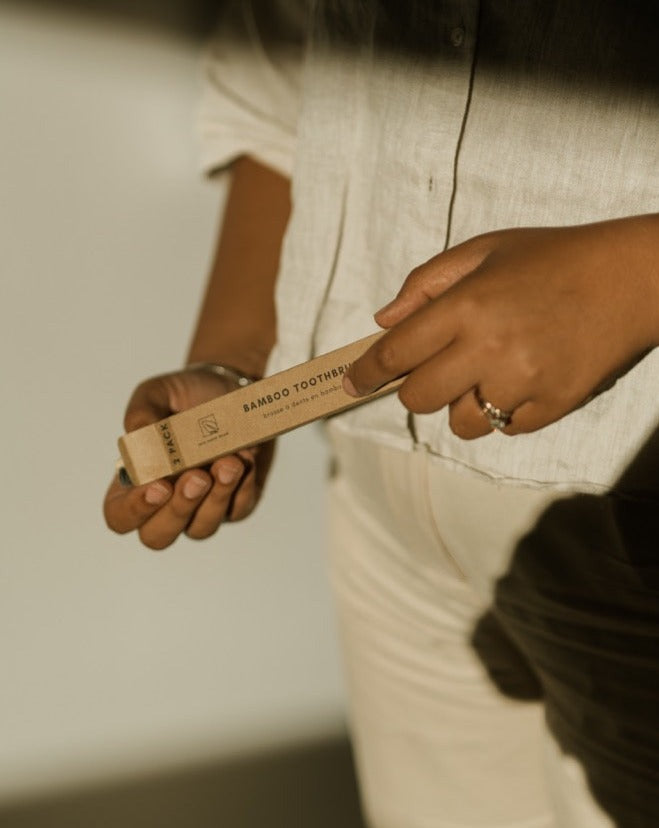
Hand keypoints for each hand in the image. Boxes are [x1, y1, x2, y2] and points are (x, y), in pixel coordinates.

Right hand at [104, 368, 273, 548]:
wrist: (231, 388)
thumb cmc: (185, 395)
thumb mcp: (157, 392)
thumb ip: (141, 414)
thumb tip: (140, 439)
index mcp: (133, 481)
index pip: (120, 516)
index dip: (135, 510)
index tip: (158, 484)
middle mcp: (164, 504)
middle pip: (158, 536)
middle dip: (179, 510)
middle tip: (197, 477)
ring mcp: (200, 509)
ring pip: (201, 528)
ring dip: (217, 497)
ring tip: (230, 461)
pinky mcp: (235, 505)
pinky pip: (238, 510)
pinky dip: (242, 487)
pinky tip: (245, 459)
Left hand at [344, 216, 658, 438]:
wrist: (631, 278)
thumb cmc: (551, 257)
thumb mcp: (484, 249)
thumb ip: (427, 284)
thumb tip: (384, 320)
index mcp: (466, 306)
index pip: (395, 353)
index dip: (365, 372)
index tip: (350, 383)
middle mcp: (489, 349)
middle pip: (419, 398)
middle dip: (415, 388)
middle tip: (435, 368)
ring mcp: (522, 383)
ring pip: (461, 423)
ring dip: (461, 404)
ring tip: (488, 371)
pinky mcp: (551, 406)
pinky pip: (504, 429)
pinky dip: (503, 412)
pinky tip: (522, 378)